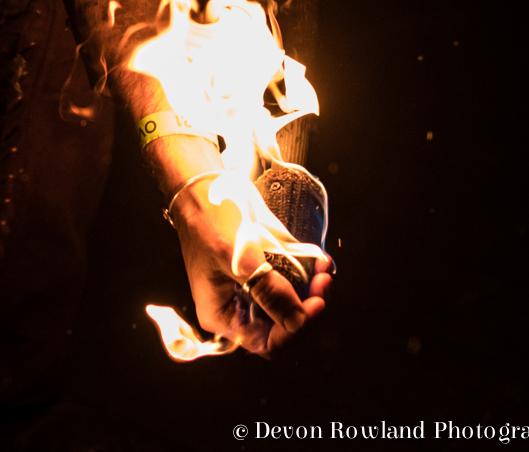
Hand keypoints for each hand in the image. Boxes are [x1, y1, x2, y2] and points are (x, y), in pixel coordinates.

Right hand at [173, 176, 332, 356]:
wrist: (204, 185)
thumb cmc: (209, 218)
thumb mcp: (237, 255)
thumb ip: (266, 289)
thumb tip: (297, 319)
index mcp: (223, 314)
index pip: (266, 343)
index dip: (293, 329)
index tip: (315, 305)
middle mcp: (239, 306)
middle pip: (282, 326)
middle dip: (308, 308)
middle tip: (324, 282)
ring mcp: (253, 287)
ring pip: (291, 305)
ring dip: (312, 291)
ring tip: (324, 269)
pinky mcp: (264, 268)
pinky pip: (291, 282)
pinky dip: (309, 274)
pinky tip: (319, 260)